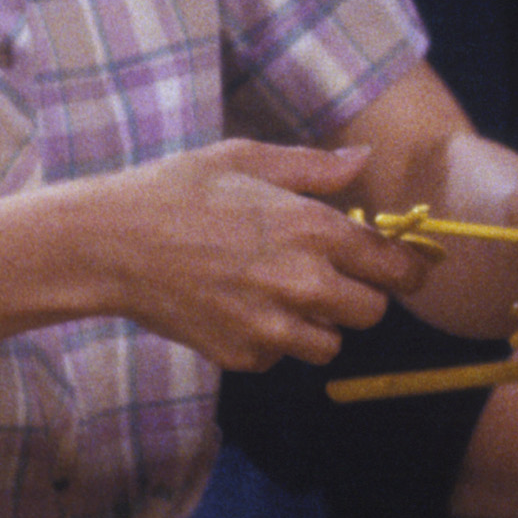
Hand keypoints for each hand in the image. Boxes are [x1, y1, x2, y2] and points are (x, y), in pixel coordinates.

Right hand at [71, 139, 419, 371]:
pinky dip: (272, 341)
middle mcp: (303, 282)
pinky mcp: (242, 355)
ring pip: (330, 343)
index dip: (408, 270)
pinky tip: (241, 309)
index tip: (405, 270)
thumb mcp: (248, 160)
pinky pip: (281, 357)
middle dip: (360, 296)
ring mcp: (273, 326)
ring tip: (280, 294)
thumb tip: (364, 160)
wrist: (109, 244)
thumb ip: (315, 168)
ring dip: (318, 324)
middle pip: (372, 312)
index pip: (396, 267)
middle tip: (332, 278)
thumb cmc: (177, 191)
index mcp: (315, 229)